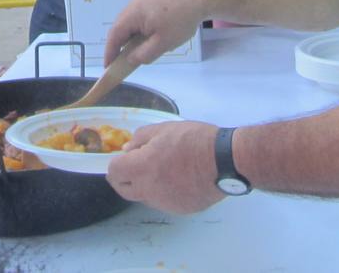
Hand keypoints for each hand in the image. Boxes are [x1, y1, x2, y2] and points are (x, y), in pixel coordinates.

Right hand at [103, 0, 203, 66]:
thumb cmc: (180, 21)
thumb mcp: (162, 44)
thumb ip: (143, 54)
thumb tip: (129, 59)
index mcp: (132, 14)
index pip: (114, 35)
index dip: (110, 51)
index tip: (108, 67)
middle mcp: (133, 5)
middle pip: (120, 27)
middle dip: (119, 45)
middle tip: (122, 62)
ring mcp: (142, 0)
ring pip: (130, 22)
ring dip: (130, 37)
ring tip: (136, 51)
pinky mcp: (151, 0)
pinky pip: (138, 17)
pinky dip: (138, 30)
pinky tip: (148, 37)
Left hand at [106, 121, 224, 213]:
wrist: (225, 161)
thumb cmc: (194, 140)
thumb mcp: (164, 129)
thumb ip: (140, 139)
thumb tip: (128, 150)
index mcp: (141, 168)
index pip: (113, 173)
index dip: (116, 164)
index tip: (126, 157)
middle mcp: (149, 190)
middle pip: (124, 190)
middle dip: (125, 178)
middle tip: (138, 165)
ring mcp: (165, 203)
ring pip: (145, 197)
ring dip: (146, 185)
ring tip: (166, 169)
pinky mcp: (180, 210)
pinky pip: (164, 201)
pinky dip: (165, 192)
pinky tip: (181, 179)